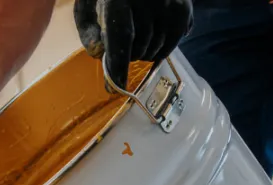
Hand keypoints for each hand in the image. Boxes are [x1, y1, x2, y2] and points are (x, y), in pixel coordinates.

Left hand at [74, 0, 192, 89]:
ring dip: (144, 51)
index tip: (115, 88)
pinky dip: (161, 48)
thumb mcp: (88, 7)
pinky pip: (171, 46)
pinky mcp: (184, 10)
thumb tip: (100, 55)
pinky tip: (153, 33)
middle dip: (128, 55)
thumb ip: (89, 31)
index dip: (118, 66)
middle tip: (124, 42)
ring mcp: (169, 5)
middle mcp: (148, 0)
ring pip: (156, 51)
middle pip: (138, 49)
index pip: (120, 38)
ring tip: (138, 33)